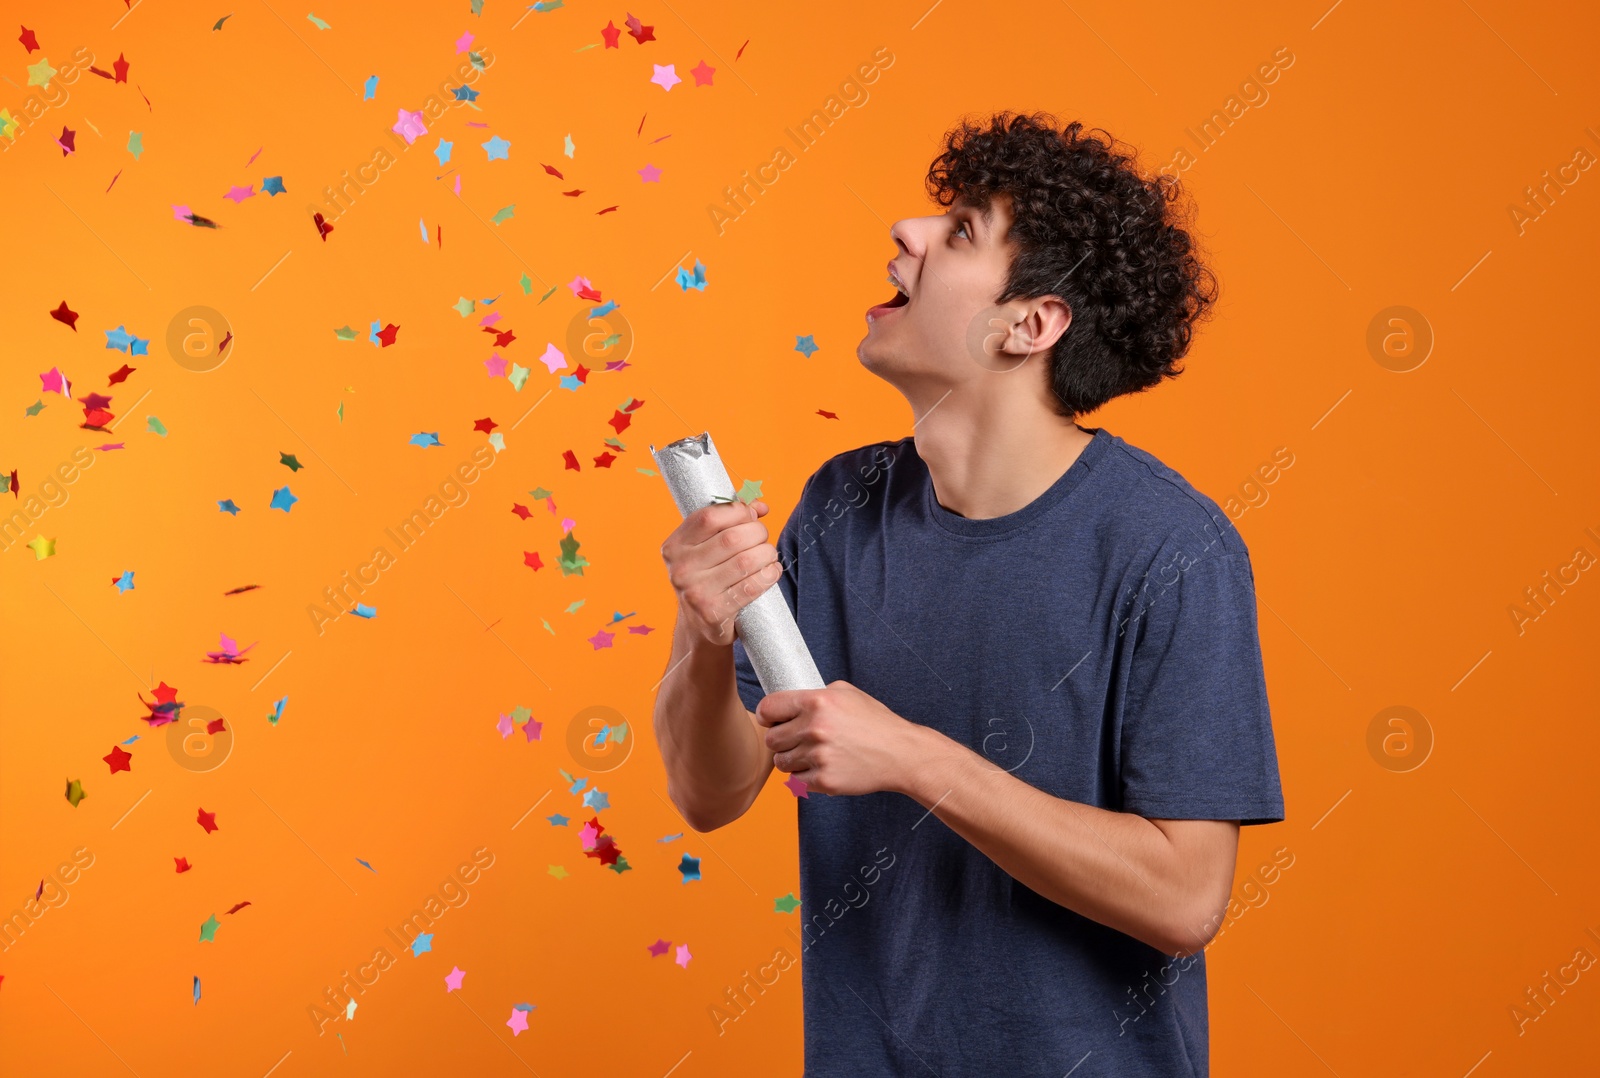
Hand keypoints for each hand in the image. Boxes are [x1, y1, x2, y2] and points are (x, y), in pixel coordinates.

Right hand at [661, 499, 783, 646]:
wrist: (700, 625)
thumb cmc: (708, 577)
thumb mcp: (707, 547)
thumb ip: (729, 522)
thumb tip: (759, 507)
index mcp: (675, 546)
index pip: (710, 517)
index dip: (738, 512)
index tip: (751, 517)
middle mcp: (681, 568)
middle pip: (732, 538)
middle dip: (758, 534)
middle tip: (763, 539)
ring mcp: (695, 592)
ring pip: (745, 561)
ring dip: (767, 554)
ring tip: (769, 556)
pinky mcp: (713, 613)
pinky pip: (750, 587)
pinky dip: (768, 575)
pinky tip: (771, 571)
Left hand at [755, 681, 929, 796]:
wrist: (900, 753)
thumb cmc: (874, 722)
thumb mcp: (846, 693)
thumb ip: (815, 694)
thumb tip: (790, 700)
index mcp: (817, 702)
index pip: (768, 708)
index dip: (767, 715)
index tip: (770, 720)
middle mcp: (814, 728)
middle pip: (771, 738)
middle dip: (780, 739)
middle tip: (796, 740)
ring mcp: (818, 756)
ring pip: (781, 762)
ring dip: (791, 759)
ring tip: (810, 755)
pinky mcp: (824, 780)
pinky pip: (796, 781)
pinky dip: (804, 776)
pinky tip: (820, 767)